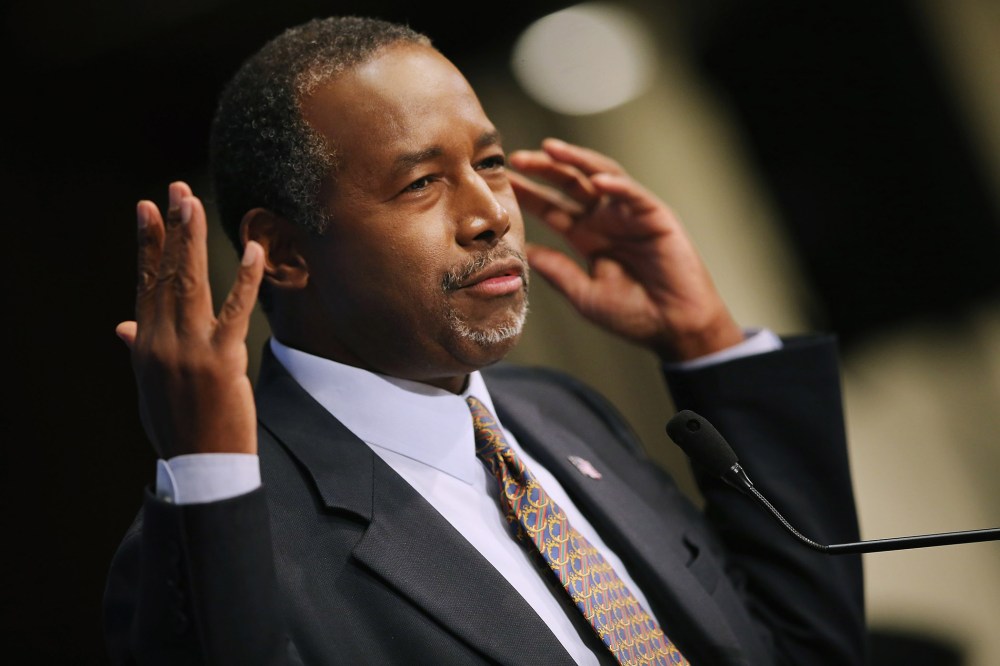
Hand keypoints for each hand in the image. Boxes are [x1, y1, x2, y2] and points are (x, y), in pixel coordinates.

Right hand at [116, 182, 263, 457]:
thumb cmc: (178, 427)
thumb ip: (139, 350)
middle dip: (171, 229)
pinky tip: (254, 250)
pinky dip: (245, 279)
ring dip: (192, 240)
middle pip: (166, 274)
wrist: (200, 467)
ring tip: (194, 202)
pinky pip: (235, 311)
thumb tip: (122, 326)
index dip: (147, 244)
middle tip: (176, 189)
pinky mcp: (222, 360)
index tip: (145, 209)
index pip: (145, 282)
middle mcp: (162, 341)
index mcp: (146, 344)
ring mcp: (190, 349)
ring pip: (190, 283)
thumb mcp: (149, 386)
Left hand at [508, 138, 742, 361]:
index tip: (502, 184)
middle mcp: (606, 220)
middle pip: (570, 184)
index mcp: (587, 237)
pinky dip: (617, 185)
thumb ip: (557, 271)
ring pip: (600, 175)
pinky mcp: (656, 216)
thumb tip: (524, 252)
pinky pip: (634, 194)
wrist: (674, 328)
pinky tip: (597, 180)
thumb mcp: (584, 294)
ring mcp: (630, 215)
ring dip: (576, 161)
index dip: (528, 194)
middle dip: (544, 168)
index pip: (551, 207)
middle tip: (516, 158)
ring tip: (550, 149)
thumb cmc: (633, 315)